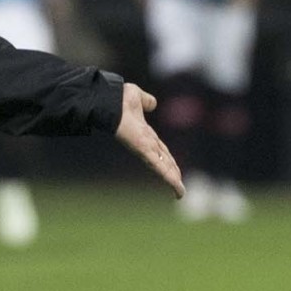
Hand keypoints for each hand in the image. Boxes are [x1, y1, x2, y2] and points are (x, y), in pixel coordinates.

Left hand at [115, 82, 183, 198]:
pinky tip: (176, 187)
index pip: (160, 150)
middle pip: (163, 161)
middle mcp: (145, 144)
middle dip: (172, 173)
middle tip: (179, 186)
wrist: (111, 100)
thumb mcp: (138, 98)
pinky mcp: (143, 151)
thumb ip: (146, 101)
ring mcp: (144, 149)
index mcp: (145, 134)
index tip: (174, 168)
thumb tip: (152, 104)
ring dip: (172, 180)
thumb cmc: (119, 99)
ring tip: (180, 192)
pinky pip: (159, 166)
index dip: (168, 160)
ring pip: (163, 167)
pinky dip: (169, 177)